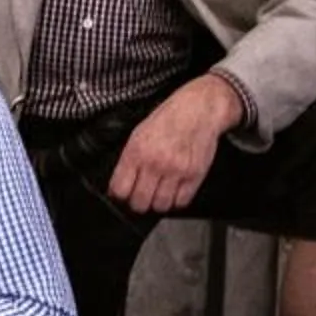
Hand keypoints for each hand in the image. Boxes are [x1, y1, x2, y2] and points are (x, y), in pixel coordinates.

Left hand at [105, 76, 241, 215]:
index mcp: (136, 152)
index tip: (123, 195)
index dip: (119, 196)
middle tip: (141, 197)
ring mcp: (176, 170)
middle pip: (140, 203)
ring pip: (160, 206)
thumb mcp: (138, 134)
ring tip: (158, 194)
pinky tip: (174, 191)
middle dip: (138, 203)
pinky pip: (181, 202)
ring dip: (157, 203)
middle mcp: (155, 163)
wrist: (199, 109)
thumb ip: (128, 161)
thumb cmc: (168, 119)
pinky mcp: (195, 175)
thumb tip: (117, 186)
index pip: (120, 190)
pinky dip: (176, 201)